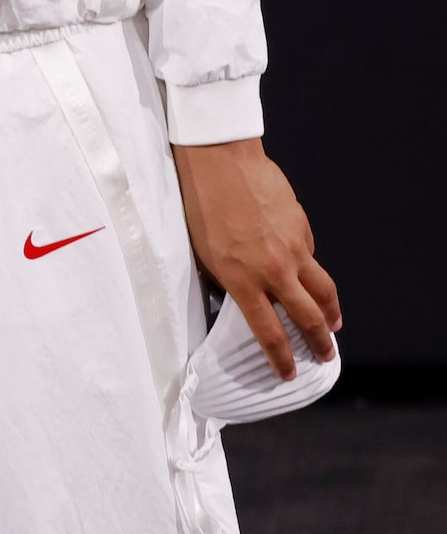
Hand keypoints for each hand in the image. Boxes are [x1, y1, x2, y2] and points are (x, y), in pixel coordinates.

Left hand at [173, 138, 337, 378]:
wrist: (220, 161)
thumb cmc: (199, 205)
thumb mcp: (202, 253)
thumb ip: (225, 280)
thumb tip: (241, 298)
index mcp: (241, 279)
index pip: (269, 332)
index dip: (282, 358)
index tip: (289, 373)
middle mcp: (273, 270)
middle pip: (309, 317)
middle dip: (320, 343)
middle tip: (326, 356)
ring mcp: (294, 249)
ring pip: (324, 290)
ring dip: (332, 312)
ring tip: (334, 324)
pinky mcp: (303, 229)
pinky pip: (311, 257)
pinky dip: (311, 270)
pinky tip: (305, 273)